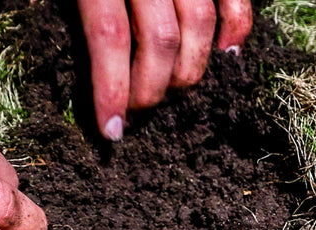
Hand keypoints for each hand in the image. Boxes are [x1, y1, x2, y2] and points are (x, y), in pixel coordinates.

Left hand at [77, 0, 252, 140]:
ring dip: (190, 69)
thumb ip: (79, 14)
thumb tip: (87, 72)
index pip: (110, 35)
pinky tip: (227, 55)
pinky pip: (235, 0)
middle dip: (152, 88)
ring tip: (175, 90)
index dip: (112, 88)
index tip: (112, 130)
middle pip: (160, 40)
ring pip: (199, 24)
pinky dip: (237, 29)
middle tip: (141, 111)